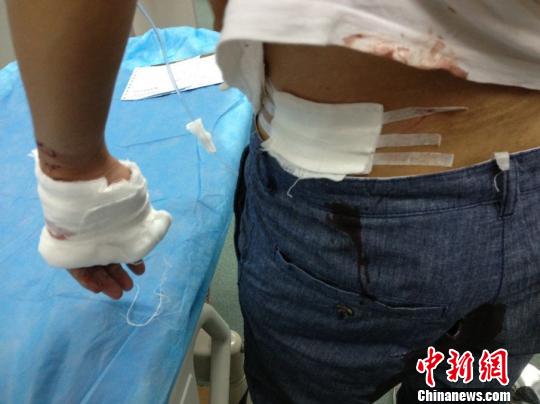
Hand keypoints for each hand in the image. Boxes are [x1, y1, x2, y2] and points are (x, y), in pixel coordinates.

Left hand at [47, 155, 142, 299]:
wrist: (83, 175)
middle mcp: (95, 228)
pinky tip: (98, 288)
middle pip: (106, 256)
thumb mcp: (137, 201)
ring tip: (120, 292)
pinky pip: (74, 265)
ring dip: (106, 280)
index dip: (128, 258)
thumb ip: (146, 215)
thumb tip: (162, 221)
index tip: (138, 268)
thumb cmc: (112, 183)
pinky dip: (87, 278)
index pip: (118, 242)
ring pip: (93, 264)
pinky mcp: (64, 243)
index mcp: (111, 220)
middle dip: (118, 273)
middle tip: (129, 286)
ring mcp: (79, 235)